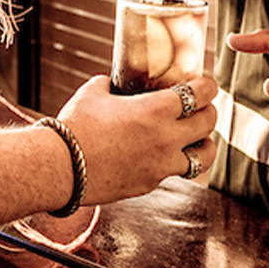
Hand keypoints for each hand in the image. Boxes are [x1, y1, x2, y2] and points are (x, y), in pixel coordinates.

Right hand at [58, 73, 218, 203]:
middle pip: (209, 123)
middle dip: (208, 111)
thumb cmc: (75, 126)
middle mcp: (167, 138)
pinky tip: (159, 155)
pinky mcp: (149, 185)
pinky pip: (173, 172)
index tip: (206, 84)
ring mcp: (161, 166)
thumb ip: (111, 85)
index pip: (202, 94)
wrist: (60, 167)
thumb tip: (113, 82)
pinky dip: (172, 163)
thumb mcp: (94, 93)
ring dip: (204, 144)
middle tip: (201, 108)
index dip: (208, 86)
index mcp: (157, 110)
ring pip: (204, 156)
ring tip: (196, 139)